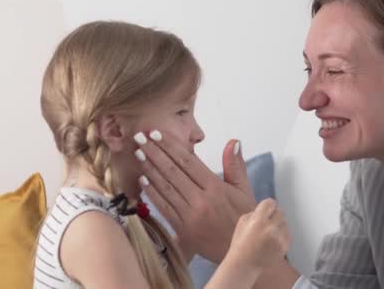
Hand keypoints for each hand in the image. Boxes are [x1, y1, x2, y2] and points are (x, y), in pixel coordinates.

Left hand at [134, 130, 255, 262]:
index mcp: (216, 188)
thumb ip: (235, 165)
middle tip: (140, 138)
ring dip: (149, 169)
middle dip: (155, 152)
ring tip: (138, 154)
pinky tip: (143, 180)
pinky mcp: (183, 230)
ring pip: (165, 188)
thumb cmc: (244, 217)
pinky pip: (164, 207)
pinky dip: (152, 193)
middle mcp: (201, 200)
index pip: (188, 162)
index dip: (171, 146)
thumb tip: (233, 142)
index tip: (157, 133)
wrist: (244, 250)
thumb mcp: (244, 190)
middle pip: (173, 172)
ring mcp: (190, 216)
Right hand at [225, 198, 289, 272]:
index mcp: (258, 220)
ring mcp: (279, 238)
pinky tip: (272, 241)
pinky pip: (288, 234)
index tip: (266, 211)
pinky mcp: (284, 246)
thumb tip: (267, 208)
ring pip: (285, 223)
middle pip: (280, 212)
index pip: (271, 203)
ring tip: (268, 235)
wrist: (245, 264)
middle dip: (274, 216)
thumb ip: (255, 212)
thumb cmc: (241, 243)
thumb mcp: (242, 222)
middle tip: (266, 223)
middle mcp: (271, 228)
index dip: (268, 206)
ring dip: (278, 226)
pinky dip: (282, 236)